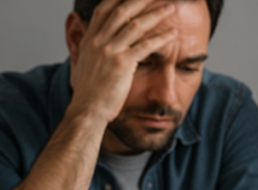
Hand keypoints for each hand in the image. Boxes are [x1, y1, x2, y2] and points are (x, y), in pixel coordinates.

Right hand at [65, 0, 177, 122]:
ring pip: (136, 25)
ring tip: (170, 8)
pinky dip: (161, 38)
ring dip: (156, 14)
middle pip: (122, 10)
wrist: (87, 111)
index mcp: (90, 39)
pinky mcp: (122, 64)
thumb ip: (91, 49)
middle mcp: (98, 41)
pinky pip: (145, 46)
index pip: (105, 9)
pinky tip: (173, 34)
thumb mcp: (85, 64)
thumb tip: (94, 41)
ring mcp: (109, 51)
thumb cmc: (89, 93)